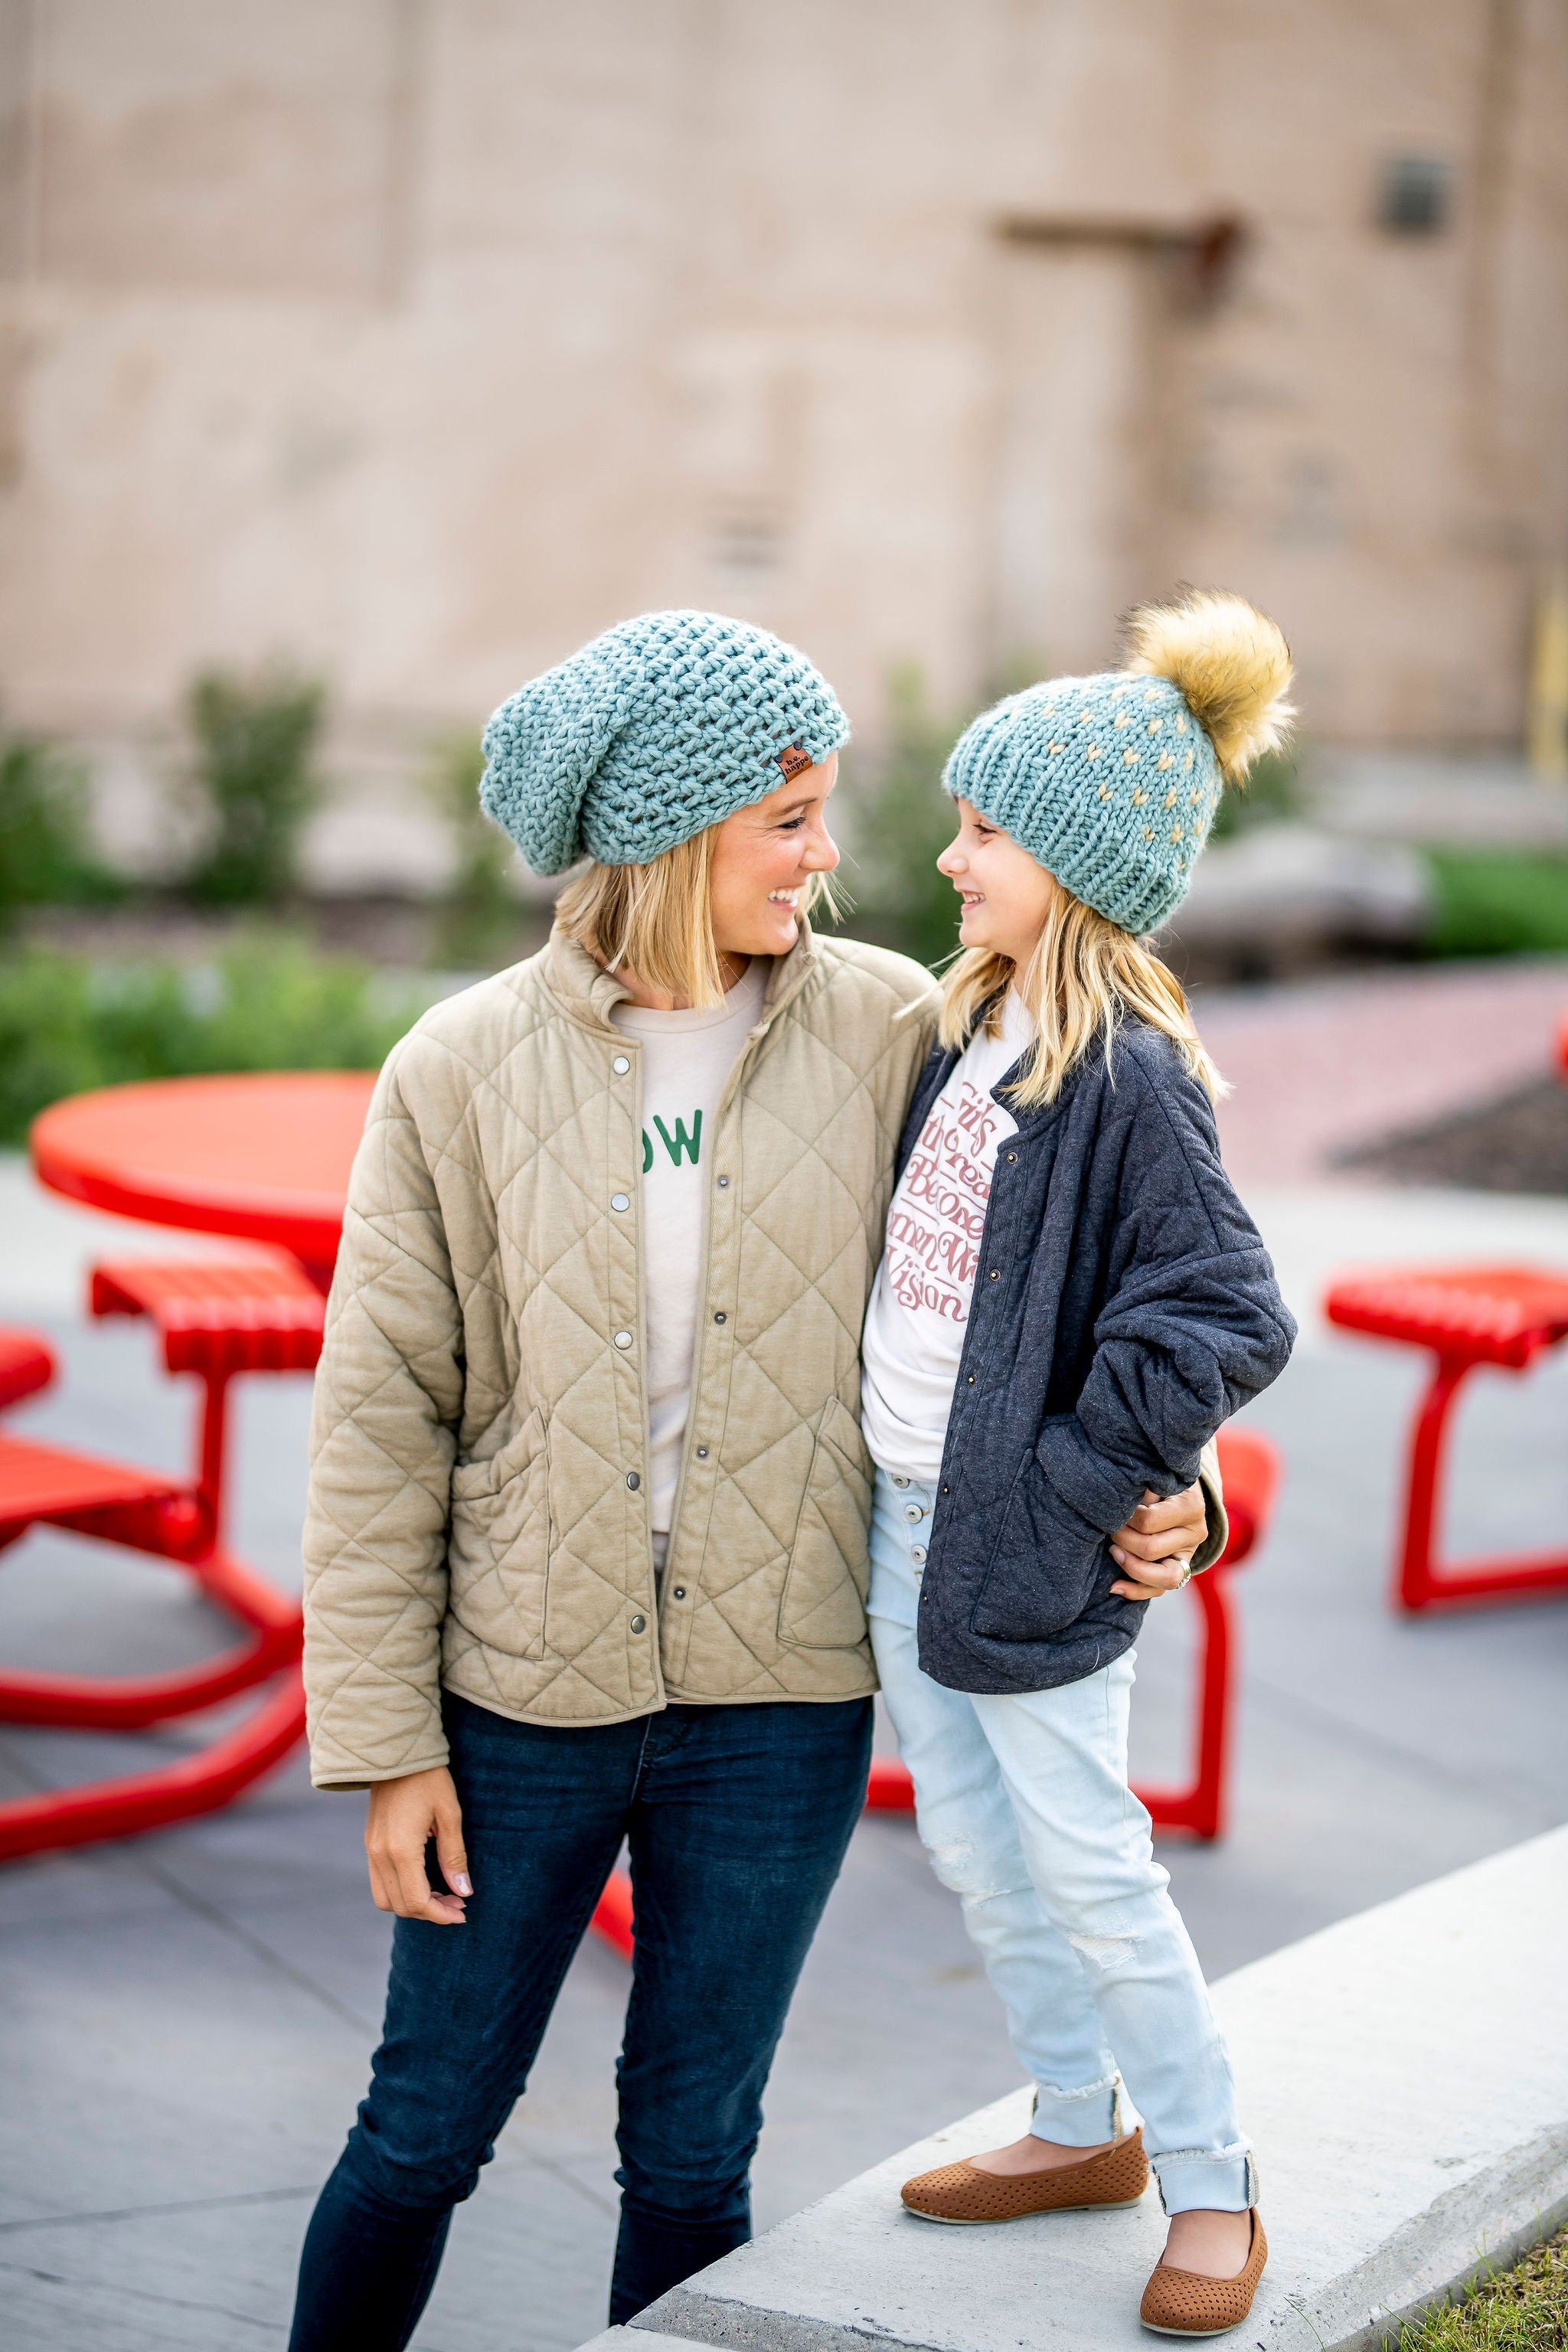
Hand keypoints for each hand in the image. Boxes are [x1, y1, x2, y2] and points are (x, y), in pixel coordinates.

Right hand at [365, 1765, 471, 1925]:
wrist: (395, 1752)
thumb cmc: (428, 1779)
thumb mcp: (450, 1814)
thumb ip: (454, 1856)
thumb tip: (464, 1892)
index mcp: (400, 1850)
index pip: (417, 1901)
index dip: (440, 1915)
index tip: (462, 1913)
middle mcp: (380, 1855)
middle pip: (400, 1906)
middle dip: (430, 1912)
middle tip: (457, 1903)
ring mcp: (371, 1850)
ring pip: (386, 1898)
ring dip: (413, 1904)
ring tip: (441, 1894)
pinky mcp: (370, 1844)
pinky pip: (380, 1882)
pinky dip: (401, 1890)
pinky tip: (424, 1879)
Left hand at [1108, 1480, 1205, 1603]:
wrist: (1176, 1493)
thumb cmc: (1158, 1483)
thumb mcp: (1153, 1478)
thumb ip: (1139, 1488)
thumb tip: (1115, 1503)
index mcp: (1191, 1507)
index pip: (1148, 1521)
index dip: (1124, 1518)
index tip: (1113, 1509)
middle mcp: (1195, 1534)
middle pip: (1150, 1549)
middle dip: (1122, 1540)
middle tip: (1109, 1528)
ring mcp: (1189, 1556)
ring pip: (1163, 1578)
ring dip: (1130, 1566)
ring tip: (1113, 1551)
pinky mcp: (1179, 1572)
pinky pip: (1158, 1591)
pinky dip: (1134, 1591)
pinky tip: (1114, 1585)